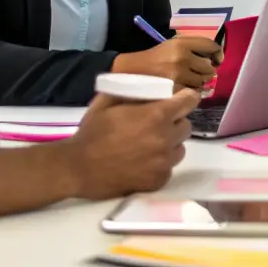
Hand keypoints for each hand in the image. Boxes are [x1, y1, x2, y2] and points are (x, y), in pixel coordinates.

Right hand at [68, 89, 198, 198]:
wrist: (78, 168)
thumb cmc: (92, 131)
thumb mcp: (110, 101)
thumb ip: (134, 90)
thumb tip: (151, 85)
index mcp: (156, 115)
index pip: (189, 101)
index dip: (185, 98)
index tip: (179, 100)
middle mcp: (165, 138)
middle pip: (186, 126)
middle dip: (175, 122)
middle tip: (156, 124)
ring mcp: (164, 163)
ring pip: (180, 148)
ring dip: (170, 144)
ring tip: (148, 145)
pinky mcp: (158, 181)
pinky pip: (169, 168)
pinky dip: (160, 164)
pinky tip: (142, 163)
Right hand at [113, 36, 222, 89]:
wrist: (130, 72)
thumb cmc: (153, 58)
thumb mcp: (172, 45)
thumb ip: (192, 47)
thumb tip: (213, 59)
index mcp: (182, 43)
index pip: (211, 46)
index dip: (218, 53)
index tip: (216, 59)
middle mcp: (182, 57)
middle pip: (209, 68)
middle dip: (205, 72)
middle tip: (197, 74)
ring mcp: (178, 75)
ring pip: (202, 83)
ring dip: (198, 84)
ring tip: (188, 83)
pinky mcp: (174, 90)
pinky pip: (192, 94)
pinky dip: (189, 94)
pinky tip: (181, 91)